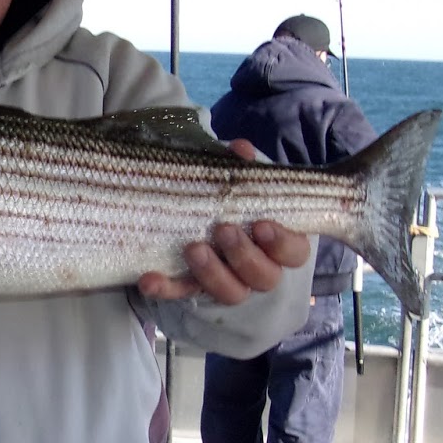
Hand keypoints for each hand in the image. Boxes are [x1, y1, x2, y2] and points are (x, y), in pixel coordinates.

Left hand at [136, 139, 310, 303]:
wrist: (200, 220)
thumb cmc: (232, 202)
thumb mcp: (238, 183)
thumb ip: (241, 169)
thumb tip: (241, 149)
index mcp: (278, 245)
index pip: (293, 252)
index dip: (281, 243)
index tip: (262, 225)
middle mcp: (258, 269)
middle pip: (264, 276)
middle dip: (243, 255)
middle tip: (224, 230)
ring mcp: (227, 282)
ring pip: (230, 292)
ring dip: (211, 273)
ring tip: (193, 248)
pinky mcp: (194, 288)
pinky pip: (181, 293)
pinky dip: (165, 288)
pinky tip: (149, 279)